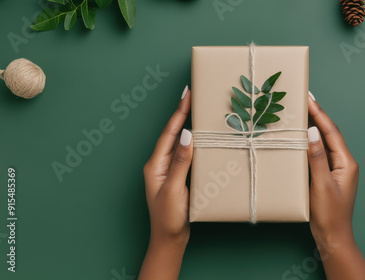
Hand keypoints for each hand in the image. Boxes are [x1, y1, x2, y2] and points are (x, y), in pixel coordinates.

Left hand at [139, 86, 191, 279]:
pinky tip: (202, 138)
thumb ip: (180, 162)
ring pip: (180, 143)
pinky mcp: (179, 177)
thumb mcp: (173, 189)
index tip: (187, 94)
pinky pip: (186, 154)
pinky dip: (194, 143)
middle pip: (173, 134)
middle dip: (183, 113)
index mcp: (155, 165)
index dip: (178, 113)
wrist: (169, 239)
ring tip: (199, 110)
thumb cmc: (167, 218)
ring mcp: (170, 170)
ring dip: (189, 125)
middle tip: (193, 95)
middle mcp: (161, 164)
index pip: (169, 133)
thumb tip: (187, 135)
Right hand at [307, 92, 364, 279]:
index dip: (319, 113)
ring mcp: (337, 169)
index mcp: (346, 162)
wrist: (333, 237)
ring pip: (325, 142)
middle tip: (304, 98)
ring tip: (303, 111)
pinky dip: (311, 142)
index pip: (331, 132)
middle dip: (317, 115)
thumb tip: (313, 132)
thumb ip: (317, 157)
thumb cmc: (330, 214)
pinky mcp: (329, 175)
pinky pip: (320, 153)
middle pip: (330, 133)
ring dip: (315, 126)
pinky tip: (303, 137)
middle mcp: (344, 162)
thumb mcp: (322, 184)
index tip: (308, 98)